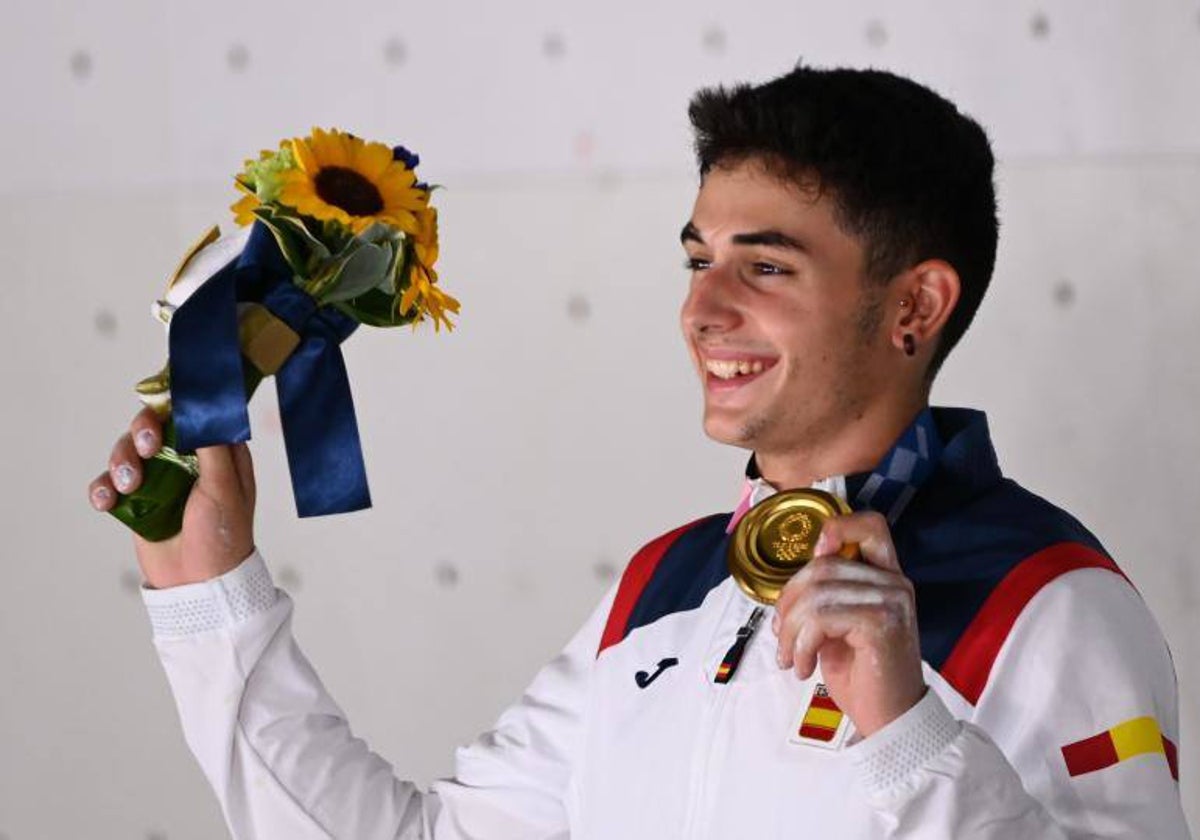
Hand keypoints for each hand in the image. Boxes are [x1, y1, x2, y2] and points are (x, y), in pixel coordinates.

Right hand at [88, 406, 256, 588]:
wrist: (199, 582)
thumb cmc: (223, 534)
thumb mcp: (225, 487)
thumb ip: (213, 447)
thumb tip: (200, 408)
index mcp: (217, 451)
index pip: (193, 413)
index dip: (176, 401)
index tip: (163, 399)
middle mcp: (187, 459)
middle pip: (154, 425)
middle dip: (143, 429)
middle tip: (147, 446)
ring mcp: (160, 479)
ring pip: (127, 451)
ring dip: (121, 461)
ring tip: (130, 485)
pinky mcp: (136, 502)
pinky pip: (109, 484)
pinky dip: (103, 488)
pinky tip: (107, 501)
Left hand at [772, 511, 924, 737]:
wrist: (889, 719)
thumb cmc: (861, 674)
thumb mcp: (837, 626)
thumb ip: (824, 595)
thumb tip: (788, 584)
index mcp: (886, 577)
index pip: (871, 525)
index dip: (837, 527)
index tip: (813, 558)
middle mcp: (895, 583)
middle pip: (823, 566)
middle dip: (788, 601)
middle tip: (782, 636)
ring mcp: (892, 601)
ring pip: (816, 594)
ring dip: (791, 630)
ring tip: (790, 658)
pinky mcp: (882, 624)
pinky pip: (821, 618)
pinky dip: (801, 644)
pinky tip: (803, 667)